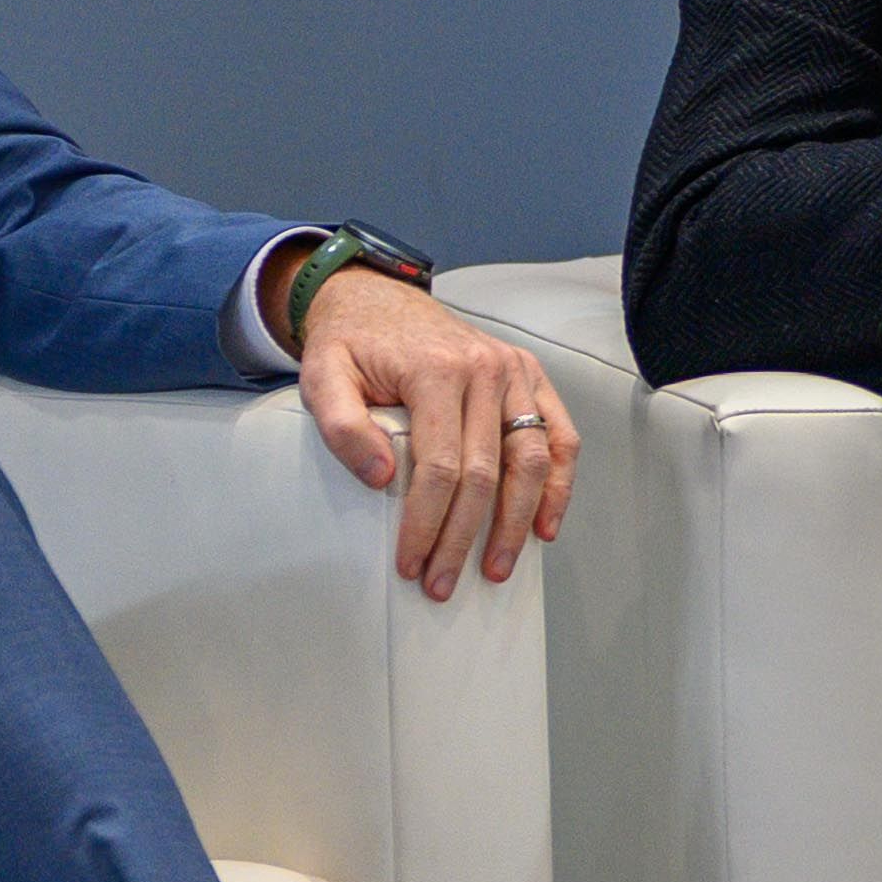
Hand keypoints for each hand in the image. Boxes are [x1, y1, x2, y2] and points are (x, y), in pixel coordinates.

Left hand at [300, 271, 577, 595]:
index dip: (427, 523)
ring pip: (533, 460)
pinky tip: (545, 526)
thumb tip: (382, 478)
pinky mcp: (530, 377)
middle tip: (444, 583)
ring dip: (518, 523)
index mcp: (436, 370)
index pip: (441, 466)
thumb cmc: (350, 344)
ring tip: (497, 568)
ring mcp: (514, 372)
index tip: (411, 563)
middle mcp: (486, 369)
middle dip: (465, 537)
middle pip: (486, 473)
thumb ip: (340, 425)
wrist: (377, 298)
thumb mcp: (321, 375)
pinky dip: (559, 485)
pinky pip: (561, 437)